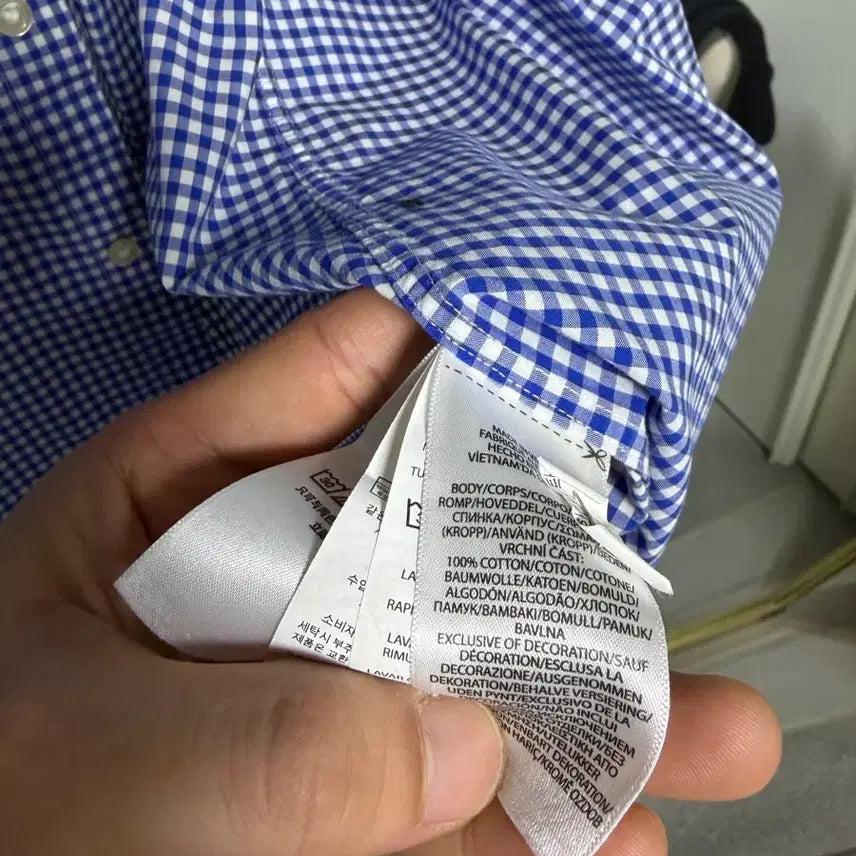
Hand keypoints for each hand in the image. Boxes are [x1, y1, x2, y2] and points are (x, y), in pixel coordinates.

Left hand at [0, 290, 780, 855]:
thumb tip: (464, 738)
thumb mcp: (100, 755)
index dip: (434, 346)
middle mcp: (262, 593)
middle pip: (424, 536)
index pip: (319, 380)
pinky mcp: (339, 805)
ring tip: (713, 726)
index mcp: (172, 510)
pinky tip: (624, 827)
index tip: (547, 332)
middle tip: (644, 541)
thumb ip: (269, 736)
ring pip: (464, 680)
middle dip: (543, 546)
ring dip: (584, 705)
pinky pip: (456, 805)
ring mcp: (308, 703)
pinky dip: (538, 820)